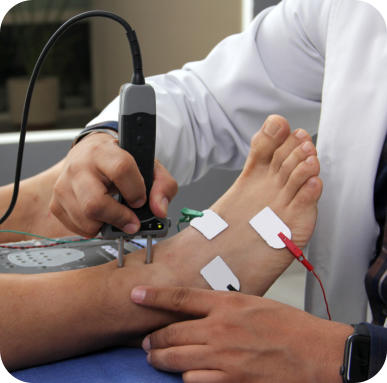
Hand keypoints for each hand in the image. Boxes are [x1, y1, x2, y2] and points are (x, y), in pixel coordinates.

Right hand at [50, 132, 177, 236]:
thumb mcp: (148, 166)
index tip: (140, 200)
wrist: (92, 154)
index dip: (135, 190)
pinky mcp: (56, 203)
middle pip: (95, 203)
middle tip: (131, 222)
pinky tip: (101, 216)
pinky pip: (76, 228)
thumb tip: (159, 210)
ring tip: (115, 215)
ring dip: (106, 225)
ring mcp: (64, 185)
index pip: (121, 170)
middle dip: (118, 218)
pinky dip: (93, 229)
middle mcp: (79, 167)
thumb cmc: (121, 161)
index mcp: (103, 152)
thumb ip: (163, 186)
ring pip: (85, 220)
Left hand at [131, 286, 352, 382]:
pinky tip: (188, 374)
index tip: (136, 295)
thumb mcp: (253, 303)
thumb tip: (200, 311)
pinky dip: (187, 378)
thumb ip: (223, 307)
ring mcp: (225, 358)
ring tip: (158, 358)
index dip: (155, 296)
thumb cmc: (287, 325)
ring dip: (164, 360)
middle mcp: (220, 329)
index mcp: (227, 304)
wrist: (315, 352)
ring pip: (178, 360)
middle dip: (153, 339)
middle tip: (147, 341)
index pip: (181, 297)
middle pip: (172, 332)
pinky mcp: (232, 381)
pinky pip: (195, 382)